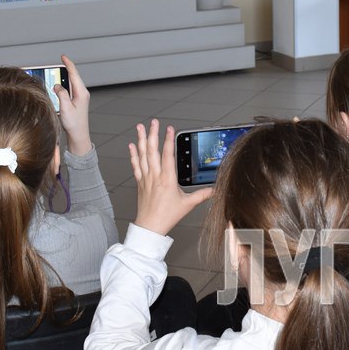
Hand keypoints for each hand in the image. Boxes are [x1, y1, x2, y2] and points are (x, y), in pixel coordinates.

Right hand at [54, 55, 92, 155]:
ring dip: (64, 77)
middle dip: (66, 68)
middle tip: (57, 63)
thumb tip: (57, 85)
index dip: (68, 64)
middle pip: (73, 77)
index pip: (74, 74)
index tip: (63, 56)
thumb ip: (61, 94)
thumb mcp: (65, 108)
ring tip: (56, 72)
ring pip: (71, 83)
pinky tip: (58, 85)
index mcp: (81, 93)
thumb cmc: (74, 124)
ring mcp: (79, 97)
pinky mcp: (76, 101)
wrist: (79, 135)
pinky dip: (63, 85)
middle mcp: (82, 93)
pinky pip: (69, 89)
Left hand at [129, 119, 211, 236]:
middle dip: (152, 134)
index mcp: (167, 179)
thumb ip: (202, 195)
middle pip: (152, 151)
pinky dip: (133, 154)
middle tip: (154, 122)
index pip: (168, 155)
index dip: (169, 140)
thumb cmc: (166, 216)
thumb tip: (216, 190)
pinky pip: (135, 165)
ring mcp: (146, 178)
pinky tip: (132, 146)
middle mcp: (155, 176)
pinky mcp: (140, 183)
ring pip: (142, 155)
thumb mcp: (187, 204)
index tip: (170, 129)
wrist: (150, 227)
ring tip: (140, 127)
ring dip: (141, 140)